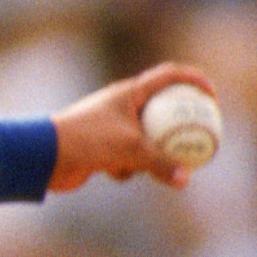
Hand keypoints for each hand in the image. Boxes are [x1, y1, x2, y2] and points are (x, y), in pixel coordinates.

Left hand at [50, 64, 216, 193]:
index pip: (169, 75)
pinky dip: (126, 169)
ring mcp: (112, 127)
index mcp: (129, 92)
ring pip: (146, 139)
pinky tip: (116, 175)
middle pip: (161, 110)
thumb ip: (161, 164)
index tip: (212, 96)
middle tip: (200, 137)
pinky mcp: (102, 148)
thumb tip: (186, 180)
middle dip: (179, 126)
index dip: (194, 80)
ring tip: (153, 167)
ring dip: (150, 155)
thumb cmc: (87, 141)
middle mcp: (121, 106)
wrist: (44, 156)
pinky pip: (127, 158)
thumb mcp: (130, 150)